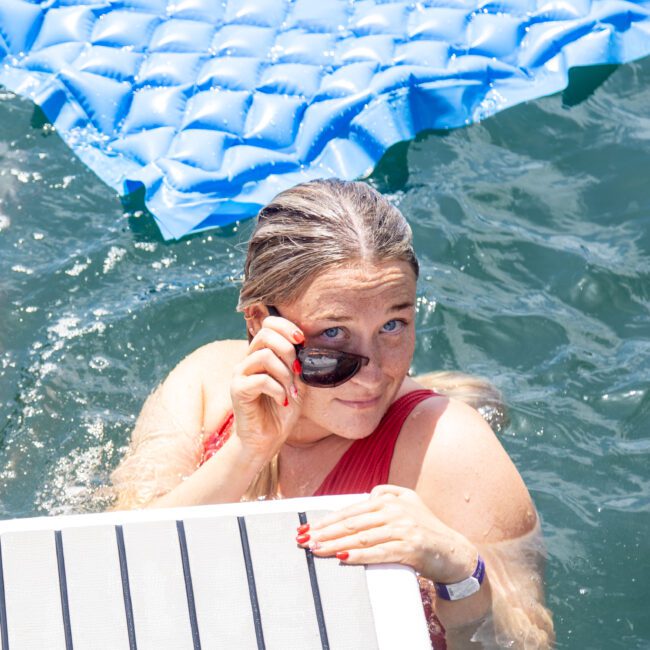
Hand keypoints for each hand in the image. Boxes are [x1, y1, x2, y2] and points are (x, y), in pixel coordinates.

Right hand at [230, 313, 302, 459]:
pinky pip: (261, 380)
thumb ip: (299, 363)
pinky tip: (283, 401)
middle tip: (298, 370)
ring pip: (265, 355)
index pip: (268, 324)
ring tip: (291, 391)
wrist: (267, 439)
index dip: (286, 326)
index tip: (302, 340)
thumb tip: (306, 345)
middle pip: (265, 334)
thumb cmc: (281, 410)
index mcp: (261, 353)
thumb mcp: (297, 382)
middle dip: (288, 350)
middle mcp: (248, 359)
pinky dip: (278, 390)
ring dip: (285, 374)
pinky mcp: (237, 390)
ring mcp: (240, 373)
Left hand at [296, 485, 477, 583]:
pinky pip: (378, 552)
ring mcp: (403, 528)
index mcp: (390, 499)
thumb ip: (387, 493)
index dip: (327, 519)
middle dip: (324, 532)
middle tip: (303, 539)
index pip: (351, 509)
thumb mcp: (410, 502)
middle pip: (352, 522)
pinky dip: (358, 556)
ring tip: (316, 549)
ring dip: (335, 544)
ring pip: (361, 537)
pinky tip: (342, 558)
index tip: (307, 527)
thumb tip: (366, 495)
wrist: (455, 552)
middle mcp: (395, 510)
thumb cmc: (427, 528)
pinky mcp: (410, 547)